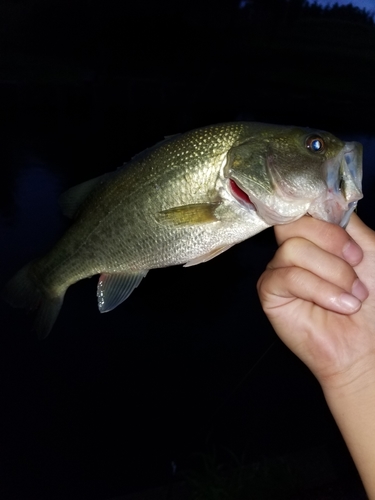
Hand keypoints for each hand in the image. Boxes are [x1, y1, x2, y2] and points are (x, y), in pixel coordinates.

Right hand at [257, 214, 374, 389]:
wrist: (369, 342)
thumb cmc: (374, 300)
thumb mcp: (370, 249)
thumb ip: (346, 222)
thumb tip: (324, 196)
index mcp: (316, 235)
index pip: (303, 207)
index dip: (317, 207)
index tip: (342, 224)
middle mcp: (294, 248)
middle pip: (295, 222)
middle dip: (331, 241)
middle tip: (357, 263)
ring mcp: (280, 269)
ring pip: (293, 249)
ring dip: (332, 272)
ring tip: (352, 295)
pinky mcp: (270, 292)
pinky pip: (286, 276)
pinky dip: (318, 289)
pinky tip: (339, 305)